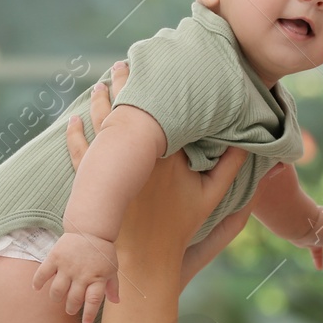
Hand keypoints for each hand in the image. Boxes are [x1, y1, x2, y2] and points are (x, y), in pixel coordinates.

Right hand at [32, 230, 119, 322]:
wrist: (90, 229)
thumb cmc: (102, 252)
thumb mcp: (111, 268)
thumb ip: (112, 286)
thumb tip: (116, 302)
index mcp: (98, 277)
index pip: (93, 301)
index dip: (89, 314)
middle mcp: (82, 274)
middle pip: (74, 299)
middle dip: (71, 308)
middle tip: (71, 309)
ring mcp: (67, 266)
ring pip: (57, 291)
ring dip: (56, 298)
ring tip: (58, 298)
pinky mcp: (55, 258)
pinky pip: (43, 274)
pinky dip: (38, 282)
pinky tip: (37, 288)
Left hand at [65, 60, 250, 287]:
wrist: (146, 257)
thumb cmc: (180, 226)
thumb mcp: (211, 197)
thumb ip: (230, 168)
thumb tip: (249, 143)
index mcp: (164, 154)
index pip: (157, 110)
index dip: (152, 87)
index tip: (152, 67)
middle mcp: (135, 158)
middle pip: (125, 111)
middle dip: (122, 85)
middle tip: (123, 64)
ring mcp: (111, 171)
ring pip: (100, 126)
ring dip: (99, 102)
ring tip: (100, 84)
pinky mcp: (93, 184)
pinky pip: (79, 152)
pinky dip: (76, 134)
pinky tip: (73, 120)